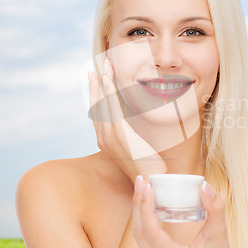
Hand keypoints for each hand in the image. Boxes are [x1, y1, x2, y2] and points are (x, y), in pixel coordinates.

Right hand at [88, 56, 166, 181]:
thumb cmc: (146, 165)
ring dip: (104, 82)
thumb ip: (131, 132)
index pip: (98, 110)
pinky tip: (107, 79)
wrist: (150, 181)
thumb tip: (134, 121)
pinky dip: (108, 93)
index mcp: (106, 139)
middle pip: (97, 104)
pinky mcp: (119, 136)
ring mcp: (109, 136)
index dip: (97, 92)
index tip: (99, 76)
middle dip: (98, 83)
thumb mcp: (136, 145)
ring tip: (105, 66)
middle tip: (99, 65)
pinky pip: (112, 109)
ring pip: (103, 103)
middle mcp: (103, 137)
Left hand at [132, 176, 238, 247]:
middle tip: (142, 181)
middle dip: (138, 204)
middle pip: (140, 232)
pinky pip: (141, 240)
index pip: (151, 232)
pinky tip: (143, 203)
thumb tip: (203, 186)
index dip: (145, 208)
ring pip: (138, 236)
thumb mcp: (220, 230)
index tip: (148, 187)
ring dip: (137, 210)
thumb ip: (215, 207)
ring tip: (141, 188)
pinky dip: (140, 219)